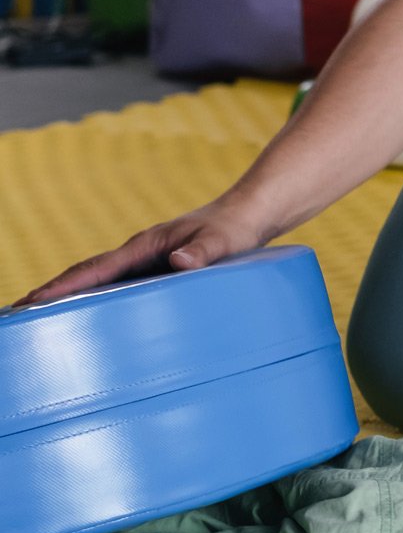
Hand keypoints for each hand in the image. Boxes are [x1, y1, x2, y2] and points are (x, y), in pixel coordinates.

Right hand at [12, 202, 275, 306]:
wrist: (250, 215)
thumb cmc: (235, 228)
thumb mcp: (222, 241)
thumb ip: (203, 252)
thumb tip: (178, 262)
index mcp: (146, 246)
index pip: (96, 269)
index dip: (64, 285)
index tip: (34, 300)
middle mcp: (140, 253)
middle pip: (88, 274)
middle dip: (52, 292)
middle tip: (18, 312)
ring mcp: (147, 261)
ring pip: (100, 281)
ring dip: (71, 297)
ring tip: (39, 317)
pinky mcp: (159, 270)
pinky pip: (120, 286)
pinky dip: (97, 298)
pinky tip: (89, 315)